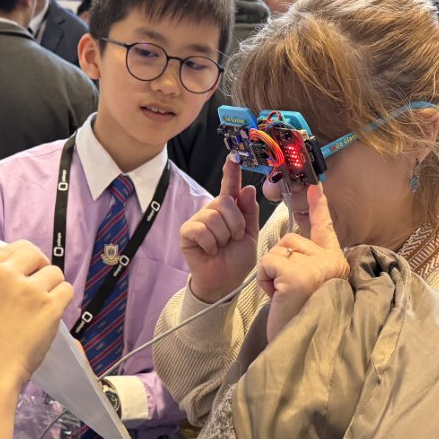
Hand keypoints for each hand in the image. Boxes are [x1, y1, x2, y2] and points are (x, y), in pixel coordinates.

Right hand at [0, 241, 73, 391]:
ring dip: (52, 287)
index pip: (12, 249)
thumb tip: (18, 271)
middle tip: (39, 286)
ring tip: (42, 307)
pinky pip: (67, 290)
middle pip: (34, 254)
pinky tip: (50, 315)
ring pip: (54, 272)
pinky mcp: (49, 305)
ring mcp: (28, 289)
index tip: (26, 273)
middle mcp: (3, 274)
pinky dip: (62, 302)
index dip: (23, 261)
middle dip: (40, 267)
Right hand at [180, 156, 259, 302]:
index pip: (230, 187)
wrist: (225, 281)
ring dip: (223, 236)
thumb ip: (250, 213)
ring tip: (221, 246)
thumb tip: (248, 189)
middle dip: (235, 224)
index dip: (231, 172)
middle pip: (225, 202)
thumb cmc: (236, 259)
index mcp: (230, 210)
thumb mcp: (250, 235)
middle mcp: (213, 211)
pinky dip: (210, 243)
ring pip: (214, 217)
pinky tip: (210, 250)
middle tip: (233, 239)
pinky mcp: (187, 232)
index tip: (233, 157)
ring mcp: (198, 220)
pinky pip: (201, 229)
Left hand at [256, 183, 349, 342]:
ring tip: (283, 296)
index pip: (326, 228)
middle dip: (278, 263)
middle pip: (290, 240)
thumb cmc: (301, 319)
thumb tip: (288, 241)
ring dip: (270, 273)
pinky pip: (268, 262)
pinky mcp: (299, 276)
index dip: (320, 207)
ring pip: (277, 250)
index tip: (315, 187)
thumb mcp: (306, 286)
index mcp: (335, 263)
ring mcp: (317, 267)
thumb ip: (303, 263)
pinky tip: (277, 296)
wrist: (301, 347)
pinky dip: (264, 280)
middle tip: (286, 291)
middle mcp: (332, 261)